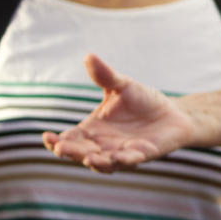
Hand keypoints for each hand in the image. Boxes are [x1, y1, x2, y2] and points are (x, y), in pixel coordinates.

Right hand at [42, 54, 196, 171]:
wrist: (173, 112)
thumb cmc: (143, 101)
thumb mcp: (122, 86)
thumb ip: (105, 76)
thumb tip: (89, 56)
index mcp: (92, 130)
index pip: (69, 139)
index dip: (56, 141)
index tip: (46, 136)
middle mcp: (103, 145)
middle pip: (81, 153)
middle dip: (72, 152)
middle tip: (61, 149)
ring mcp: (121, 152)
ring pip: (104, 163)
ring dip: (97, 162)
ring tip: (89, 158)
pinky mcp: (142, 155)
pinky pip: (131, 161)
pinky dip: (125, 160)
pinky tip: (120, 157)